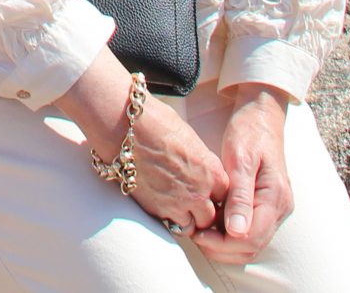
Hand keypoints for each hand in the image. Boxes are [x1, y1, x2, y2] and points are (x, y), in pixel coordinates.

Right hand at [127, 101, 228, 237]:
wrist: (125, 128)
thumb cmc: (156, 123)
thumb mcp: (189, 138)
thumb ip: (200, 161)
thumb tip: (200, 167)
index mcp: (211, 171)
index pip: (224, 196)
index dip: (215, 194)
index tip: (207, 192)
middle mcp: (199, 191)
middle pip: (210, 216)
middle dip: (203, 211)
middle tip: (192, 203)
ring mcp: (178, 203)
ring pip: (191, 226)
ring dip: (186, 218)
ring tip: (176, 206)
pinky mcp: (156, 209)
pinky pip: (170, 224)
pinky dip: (168, 219)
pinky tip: (161, 204)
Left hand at [194, 85, 293, 263]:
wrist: (261, 116)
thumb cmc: (248, 133)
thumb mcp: (240, 160)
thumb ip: (239, 196)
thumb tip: (237, 232)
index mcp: (276, 197)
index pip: (250, 238)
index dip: (222, 243)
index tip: (197, 232)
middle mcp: (280, 208)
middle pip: (251, 246)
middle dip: (221, 248)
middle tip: (194, 234)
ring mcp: (275, 209)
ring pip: (251, 244)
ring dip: (224, 244)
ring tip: (200, 230)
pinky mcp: (267, 206)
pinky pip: (250, 231)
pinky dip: (230, 235)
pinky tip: (211, 222)